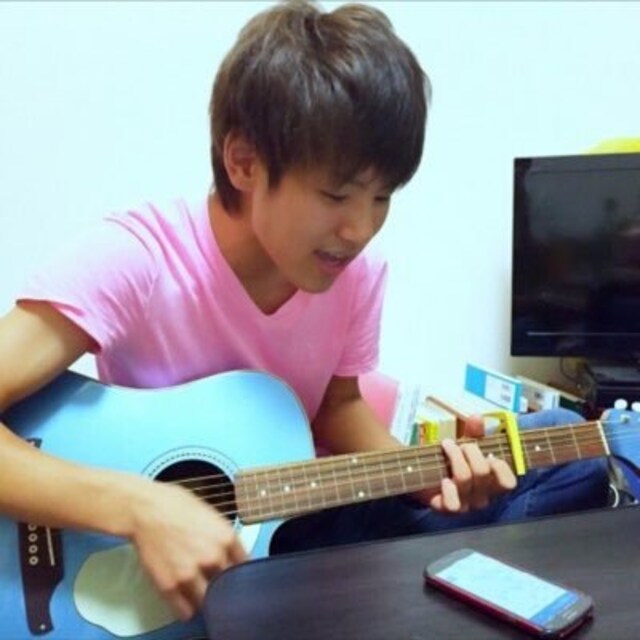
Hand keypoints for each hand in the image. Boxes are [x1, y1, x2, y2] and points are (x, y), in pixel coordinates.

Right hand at [127, 479, 247, 619]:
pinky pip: (185, 611)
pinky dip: (187, 609)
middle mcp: (213, 558)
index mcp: (226, 538)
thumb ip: (223, 537)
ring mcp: (191, 574)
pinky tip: (186, 601)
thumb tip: (230, 553)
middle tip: (215, 581)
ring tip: (200, 592)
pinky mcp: (170, 586)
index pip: (244, 566)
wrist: (146, 509)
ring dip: (205, 599)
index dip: (238, 570)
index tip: (235, 573)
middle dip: (222, 583)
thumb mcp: (211, 514)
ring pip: (208, 601)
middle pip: (228, 584)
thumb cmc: (176, 505)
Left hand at [414, 415, 515, 513]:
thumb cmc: (451, 461)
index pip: (508, 483)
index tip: (487, 452)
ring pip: (465, 479)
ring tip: (447, 446)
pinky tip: (443, 480)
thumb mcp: (465, 445)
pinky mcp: (446, 509)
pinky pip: (453, 505)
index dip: (499, 466)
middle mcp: (481, 497)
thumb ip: (474, 432)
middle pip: (482, 472)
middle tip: (459, 444)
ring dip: (454, 457)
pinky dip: (448, 489)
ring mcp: (465, 505)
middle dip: (470, 451)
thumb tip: (477, 417)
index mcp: (491, 484)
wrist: (424, 476)